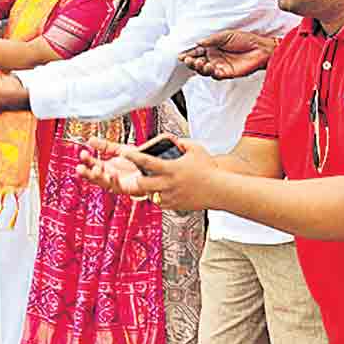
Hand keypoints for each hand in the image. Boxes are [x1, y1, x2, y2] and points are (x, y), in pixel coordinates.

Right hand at [74, 136, 148, 195]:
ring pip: (103, 183)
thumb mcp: (119, 149)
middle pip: (94, 176)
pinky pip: (117, 186)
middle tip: (79, 168)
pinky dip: (113, 180)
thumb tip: (90, 139)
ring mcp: (117, 183)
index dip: (86, 160)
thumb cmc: (139, 160)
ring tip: (94, 169)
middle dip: (86, 173)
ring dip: (97, 177)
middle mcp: (110, 176)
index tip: (83, 153)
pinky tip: (111, 173)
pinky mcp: (127, 188)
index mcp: (107, 167)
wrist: (155, 166)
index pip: (92, 164)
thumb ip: (105, 146)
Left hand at [78, 136, 219, 210]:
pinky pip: (160, 202)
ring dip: (147, 189)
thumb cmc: (209, 169)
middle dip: (134, 181)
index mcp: (171, 169)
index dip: (133, 157)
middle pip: (142, 184)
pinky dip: (158, 197)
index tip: (123, 152)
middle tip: (133, 176)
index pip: (147, 162)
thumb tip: (173, 138)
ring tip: (150, 183)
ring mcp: (170, 196)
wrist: (220, 190)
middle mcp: (168, 184)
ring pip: (149, 195)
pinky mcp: (174, 206)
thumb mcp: (195, 149)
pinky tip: (162, 192)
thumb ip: (181, 142)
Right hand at [179, 30, 277, 79]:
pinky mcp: (227, 73)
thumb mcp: (226, 35)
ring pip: (204, 70)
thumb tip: (198, 42)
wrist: (261, 48)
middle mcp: (214, 58)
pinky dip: (212, 73)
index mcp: (212, 48)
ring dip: (199, 68)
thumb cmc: (245, 39)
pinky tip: (211, 67)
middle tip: (187, 60)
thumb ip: (212, 40)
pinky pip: (216, 75)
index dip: (188, 53)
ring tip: (200, 63)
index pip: (196, 51)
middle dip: (191, 62)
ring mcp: (220, 66)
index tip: (181, 55)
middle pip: (198, 62)